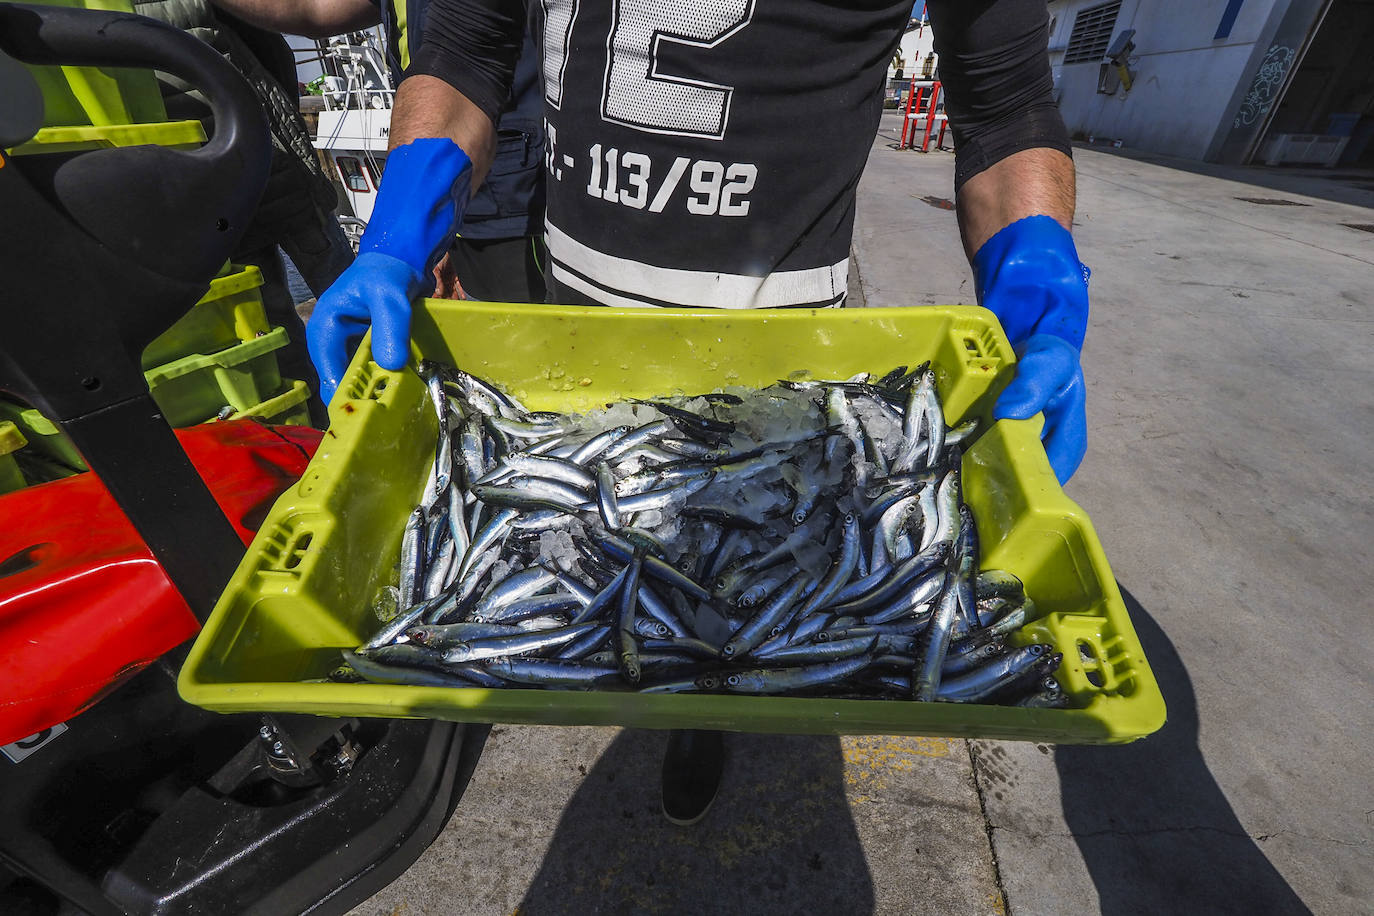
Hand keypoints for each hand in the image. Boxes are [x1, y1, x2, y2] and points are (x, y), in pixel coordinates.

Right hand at [307, 252, 425, 401]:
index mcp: (325, 331)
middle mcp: (333, 344)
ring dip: (377, 392)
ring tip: (398, 407)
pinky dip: (386, 381)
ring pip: (360, 381)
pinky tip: (404, 391)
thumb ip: (390, 328)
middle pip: (343, 383)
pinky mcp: (368, 352)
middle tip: (389, 415)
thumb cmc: (385, 274)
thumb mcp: (388, 298)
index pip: (329, 375)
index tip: (367, 415)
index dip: (346, 397)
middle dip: (364, 399)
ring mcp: (350, 349)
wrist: (399, 262)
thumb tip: (392, 364)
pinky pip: (374, 373)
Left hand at [972, 215, 1090, 482]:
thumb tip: (1007, 417)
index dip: (1040, 483)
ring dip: (969, 456)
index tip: (1015, 500)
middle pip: (1018, 459)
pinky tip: (932, 442)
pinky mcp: (978, 398)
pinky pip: (963, 421)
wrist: (1022, 288)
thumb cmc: (1051, 325)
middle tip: (970, 490)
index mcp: (1062, 418)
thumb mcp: (1050, 356)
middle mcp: (1033, 420)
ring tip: (947, 473)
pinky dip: (950, 430)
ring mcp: (1005, 410)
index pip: (1057, 461)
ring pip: (987, 444)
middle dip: (997, 474)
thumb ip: (1033, 385)